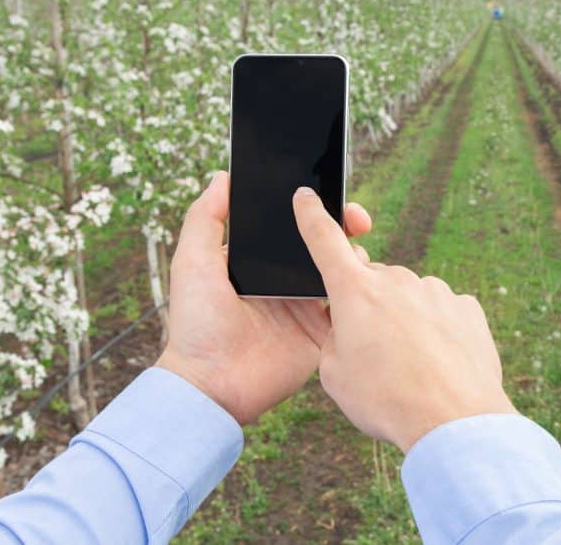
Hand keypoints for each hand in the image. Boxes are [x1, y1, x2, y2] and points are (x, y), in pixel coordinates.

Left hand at [155, 172, 372, 424]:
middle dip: (344, 226)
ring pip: (341, 272)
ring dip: (356, 258)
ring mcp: (305, 307)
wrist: (212, 383)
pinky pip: (347, 310)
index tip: (330, 193)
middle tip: (358, 219)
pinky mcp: (320, 334)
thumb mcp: (193, 262)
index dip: (313, 208)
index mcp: (258, 261)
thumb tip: (223, 177)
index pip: (292, 226)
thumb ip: (205, 218)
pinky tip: (367, 283)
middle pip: (322, 244)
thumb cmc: (195, 323)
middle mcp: (285, 280)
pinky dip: (359, 296)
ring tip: (359, 252)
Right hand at [292, 187, 516, 452]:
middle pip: (373, 284)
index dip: (311, 217)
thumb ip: (334, 338)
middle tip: (373, 354)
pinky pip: (442, 314)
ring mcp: (435, 291)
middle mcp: (396, 280)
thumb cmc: (385, 401)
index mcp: (354, 292)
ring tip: (410, 369)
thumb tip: (348, 325)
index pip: (324, 241)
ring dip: (405, 323)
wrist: (452, 420)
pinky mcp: (466, 308)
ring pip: (410, 300)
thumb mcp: (334, 375)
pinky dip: (437, 333)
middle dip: (368, 309)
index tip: (306, 197)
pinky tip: (438, 365)